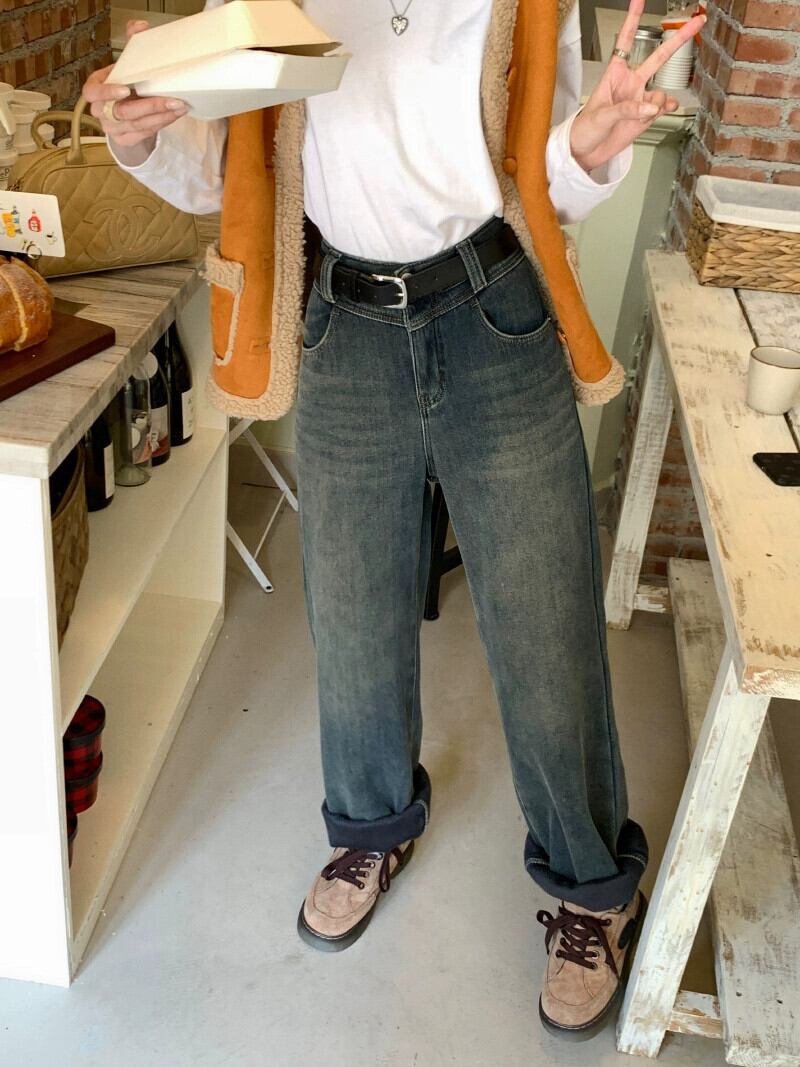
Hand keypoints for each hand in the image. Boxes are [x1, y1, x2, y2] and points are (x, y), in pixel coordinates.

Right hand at [82, 20, 187, 157]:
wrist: (125, 110)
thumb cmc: (123, 83)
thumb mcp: (124, 65)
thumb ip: (131, 44)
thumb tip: (140, 27)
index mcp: (94, 90)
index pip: (93, 93)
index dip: (108, 92)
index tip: (126, 89)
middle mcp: (101, 111)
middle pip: (123, 112)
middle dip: (150, 106)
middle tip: (172, 100)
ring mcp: (112, 128)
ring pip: (138, 125)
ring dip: (161, 116)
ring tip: (179, 106)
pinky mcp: (125, 139)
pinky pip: (145, 133)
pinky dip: (161, 123)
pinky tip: (173, 115)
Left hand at [569, 0, 705, 173]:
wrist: (586, 152)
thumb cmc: (584, 129)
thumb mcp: (601, 115)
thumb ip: (628, 109)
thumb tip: (651, 106)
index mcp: (614, 74)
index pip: (625, 41)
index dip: (632, 19)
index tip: (639, 0)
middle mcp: (630, 83)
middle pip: (659, 56)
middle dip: (679, 39)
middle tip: (697, 21)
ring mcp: (640, 98)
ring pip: (662, 91)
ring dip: (658, 101)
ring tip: (645, 113)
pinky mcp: (646, 115)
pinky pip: (663, 107)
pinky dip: (664, 109)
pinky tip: (660, 111)